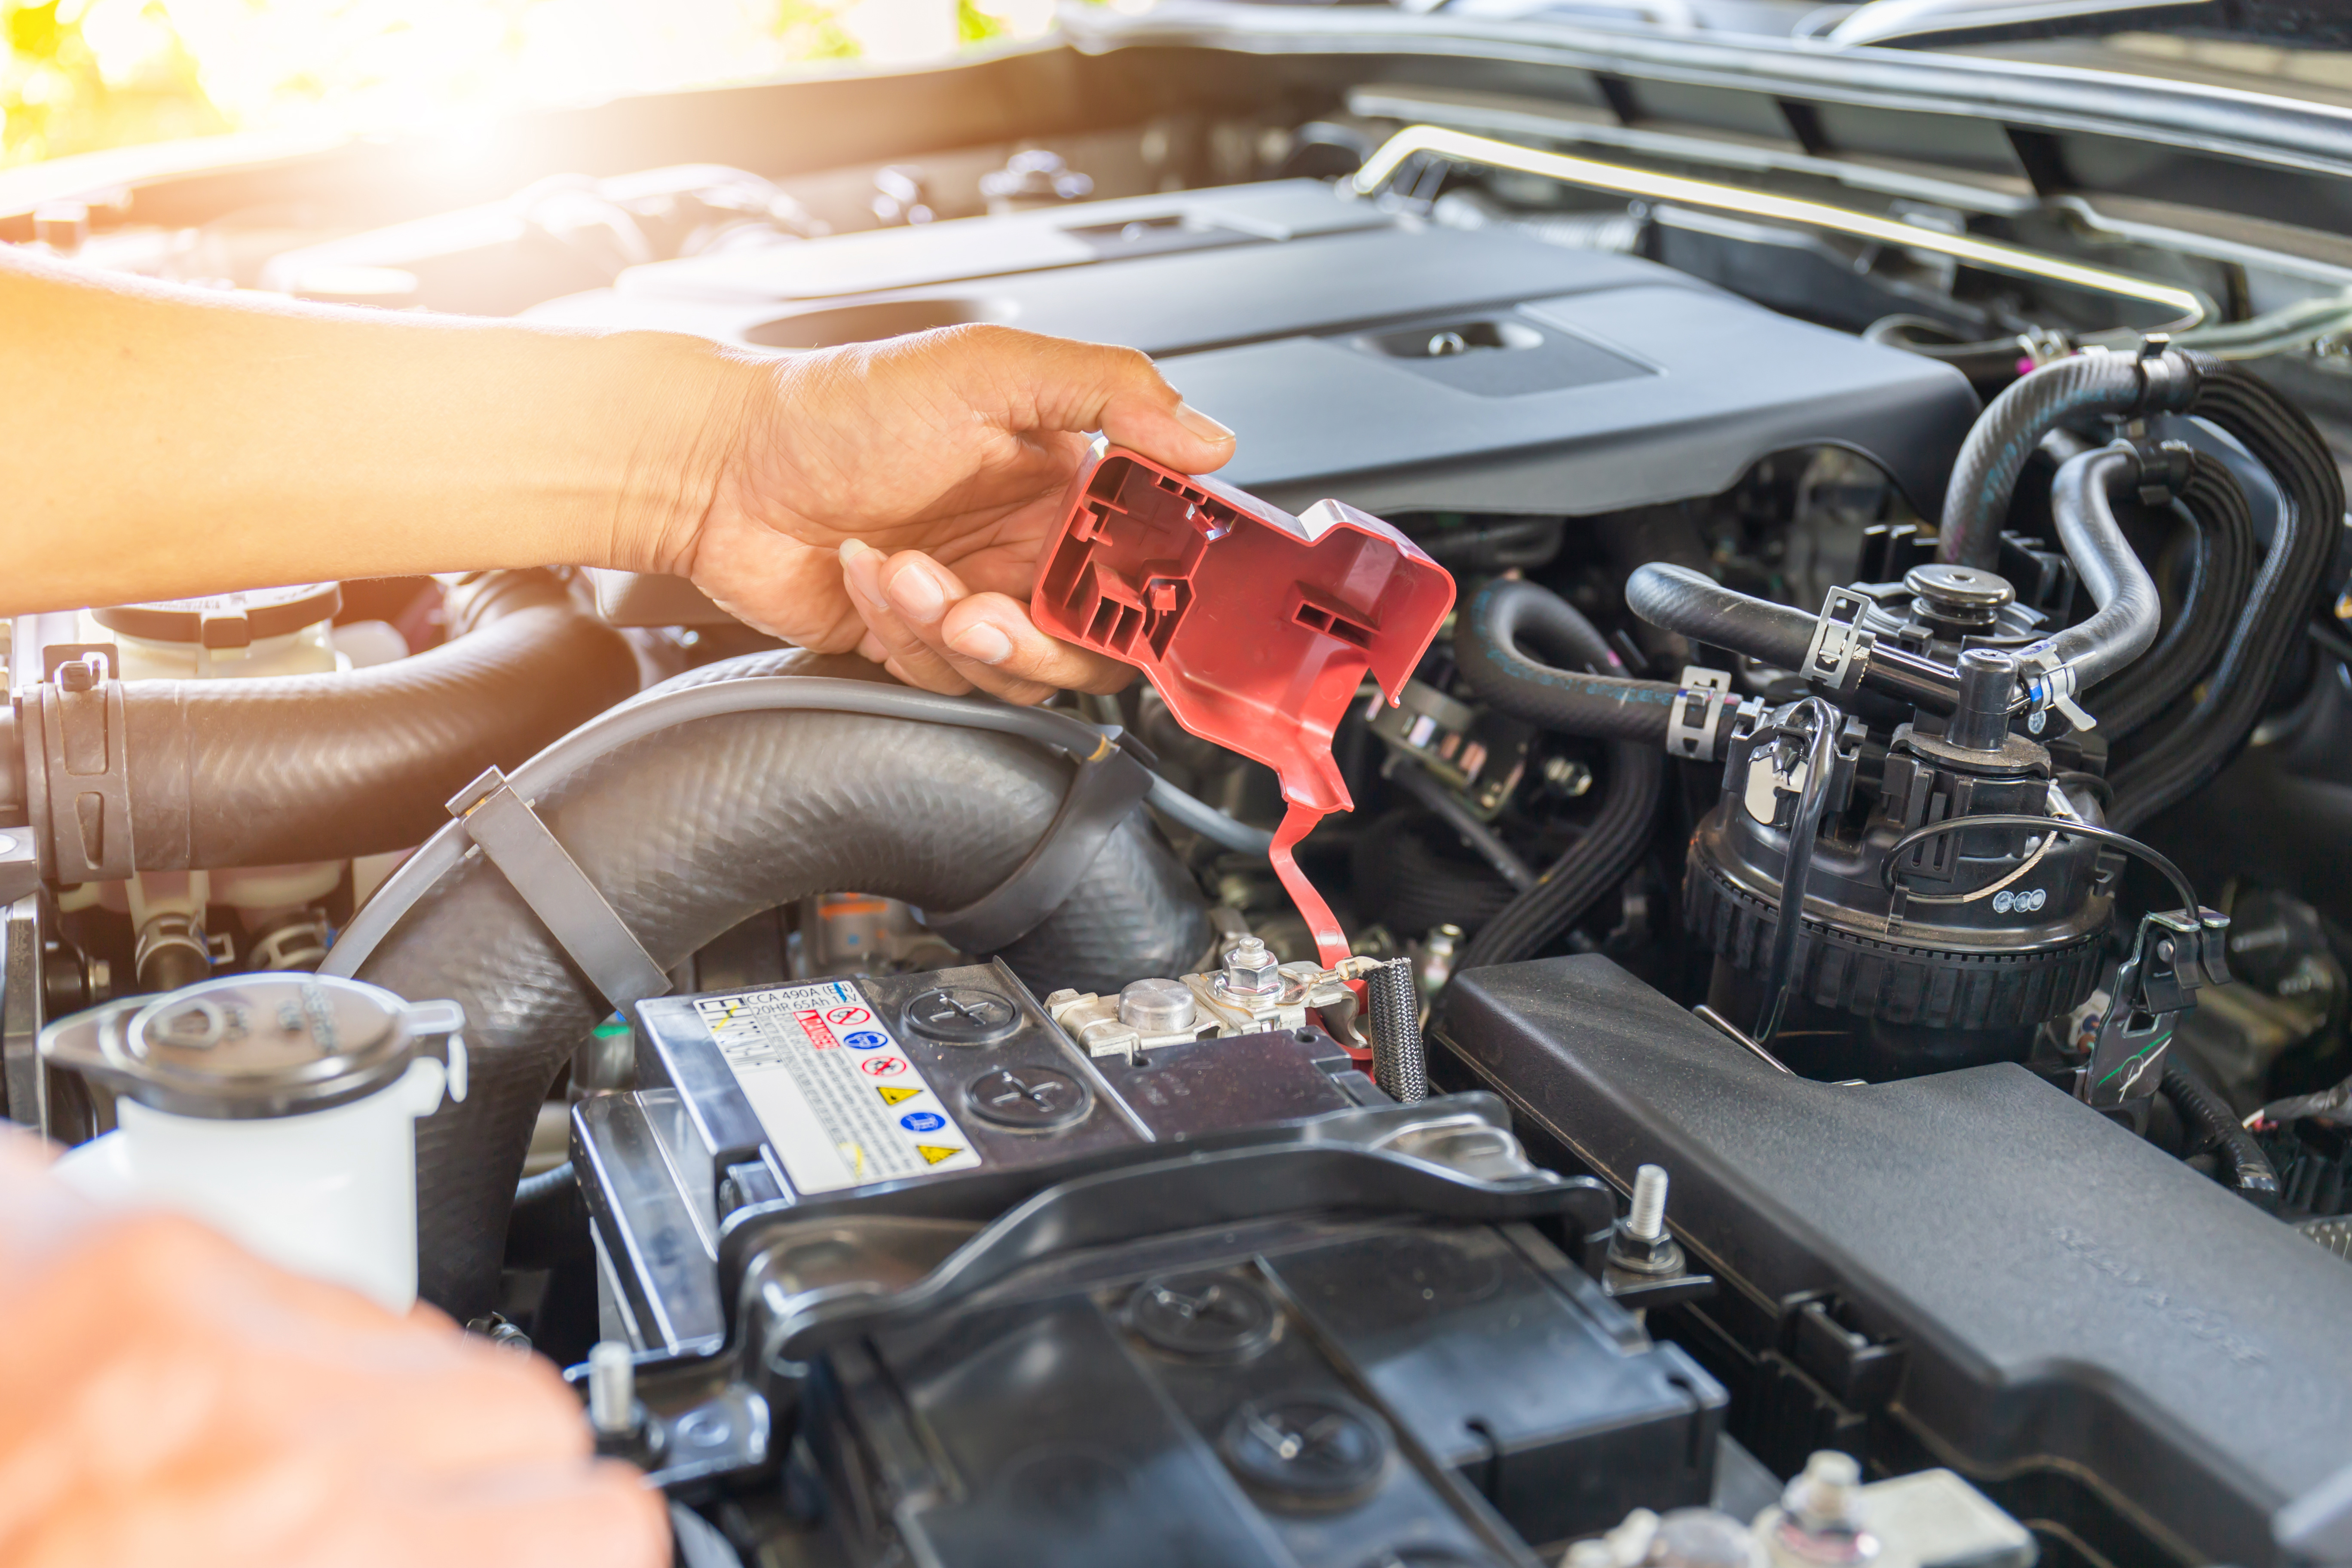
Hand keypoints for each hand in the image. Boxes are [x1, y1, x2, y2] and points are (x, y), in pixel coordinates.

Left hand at [0, 1132, 666, 1567]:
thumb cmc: (3, 1528)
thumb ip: (336, 1552)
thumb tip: (438, 1541)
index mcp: (291, 1546)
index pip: (584, 1531)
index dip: (588, 1556)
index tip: (565, 1564)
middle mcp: (270, 1444)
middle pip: (541, 1437)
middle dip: (522, 1502)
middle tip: (451, 1543)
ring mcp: (220, 1339)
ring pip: (454, 1356)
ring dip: (433, 1429)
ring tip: (339, 1489)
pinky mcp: (171, 1260)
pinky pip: (348, 1310)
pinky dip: (340, 1368)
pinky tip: (252, 1424)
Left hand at [664, 323, 1235, 702]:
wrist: (723, 468)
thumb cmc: (839, 406)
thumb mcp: (988, 368)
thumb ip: (1109, 390)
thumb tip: (1208, 434)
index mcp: (1065, 482)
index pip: (1149, 562)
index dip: (1143, 595)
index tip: (1113, 600)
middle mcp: (1030, 545)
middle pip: (1093, 643)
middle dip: (1032, 637)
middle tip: (976, 608)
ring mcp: (979, 597)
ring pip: (1020, 673)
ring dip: (951, 632)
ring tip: (899, 572)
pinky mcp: (921, 641)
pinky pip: (948, 679)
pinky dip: (901, 635)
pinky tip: (867, 576)